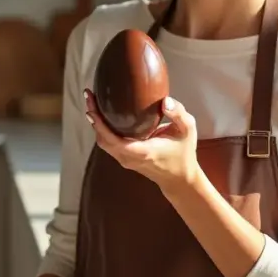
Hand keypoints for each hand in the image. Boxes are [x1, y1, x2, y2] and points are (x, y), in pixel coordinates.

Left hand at [83, 88, 200, 193]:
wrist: (179, 180)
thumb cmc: (184, 154)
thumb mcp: (187, 130)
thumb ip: (178, 114)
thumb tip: (164, 100)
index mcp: (142, 151)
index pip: (112, 138)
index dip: (99, 122)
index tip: (92, 105)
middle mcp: (129, 157)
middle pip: (102, 139)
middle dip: (93, 118)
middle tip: (90, 97)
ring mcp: (125, 160)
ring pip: (103, 143)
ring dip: (96, 124)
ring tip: (94, 103)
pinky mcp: (125, 159)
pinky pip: (109, 144)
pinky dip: (103, 130)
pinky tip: (104, 115)